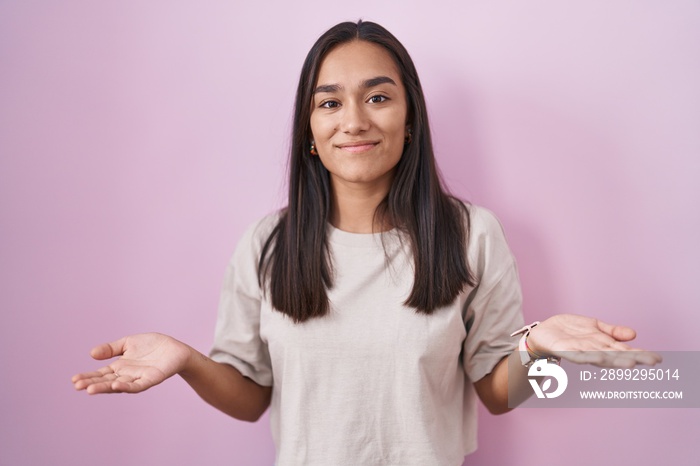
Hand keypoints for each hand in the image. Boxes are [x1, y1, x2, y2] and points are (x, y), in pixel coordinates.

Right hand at [72, 333, 191, 393]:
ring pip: (119, 386)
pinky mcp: (151, 379)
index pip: (101, 374)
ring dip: (105, 388)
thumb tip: (91, 354)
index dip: (88, 377)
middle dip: (92, 384)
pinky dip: (126, 387)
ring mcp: (138, 378)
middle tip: (77, 386)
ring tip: (90, 389)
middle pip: (106, 381)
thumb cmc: (151, 345)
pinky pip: (137, 385)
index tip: (74, 380)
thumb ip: (110, 349)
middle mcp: (126, 375)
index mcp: (119, 367)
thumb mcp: (127, 343)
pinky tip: (115, 386)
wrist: (174, 348)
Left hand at [527, 314, 661, 367]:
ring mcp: (582, 352)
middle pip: (616, 356)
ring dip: (614, 361)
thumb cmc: (571, 331)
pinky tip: (599, 357)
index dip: (641, 354)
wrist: (545, 332)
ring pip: (600, 358)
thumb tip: (634, 334)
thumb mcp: (595, 326)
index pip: (625, 351)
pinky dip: (589, 356)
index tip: (657, 358)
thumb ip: (612, 331)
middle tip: (650, 362)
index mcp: (604, 345)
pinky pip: (579, 355)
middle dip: (633, 359)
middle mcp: (595, 351)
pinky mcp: (566, 351)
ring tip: (630, 363)